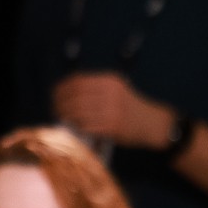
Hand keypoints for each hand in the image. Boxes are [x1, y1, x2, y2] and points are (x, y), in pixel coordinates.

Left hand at [52, 72, 176, 149]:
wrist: (152, 124)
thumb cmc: (130, 108)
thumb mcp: (116, 90)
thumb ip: (94, 89)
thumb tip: (64, 94)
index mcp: (110, 80)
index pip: (77, 81)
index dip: (62, 88)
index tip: (55, 94)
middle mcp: (110, 93)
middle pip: (75, 96)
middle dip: (60, 103)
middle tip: (55, 108)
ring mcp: (112, 110)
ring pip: (78, 111)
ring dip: (66, 115)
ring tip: (62, 118)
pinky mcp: (112, 127)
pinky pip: (86, 125)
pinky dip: (77, 126)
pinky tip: (74, 127)